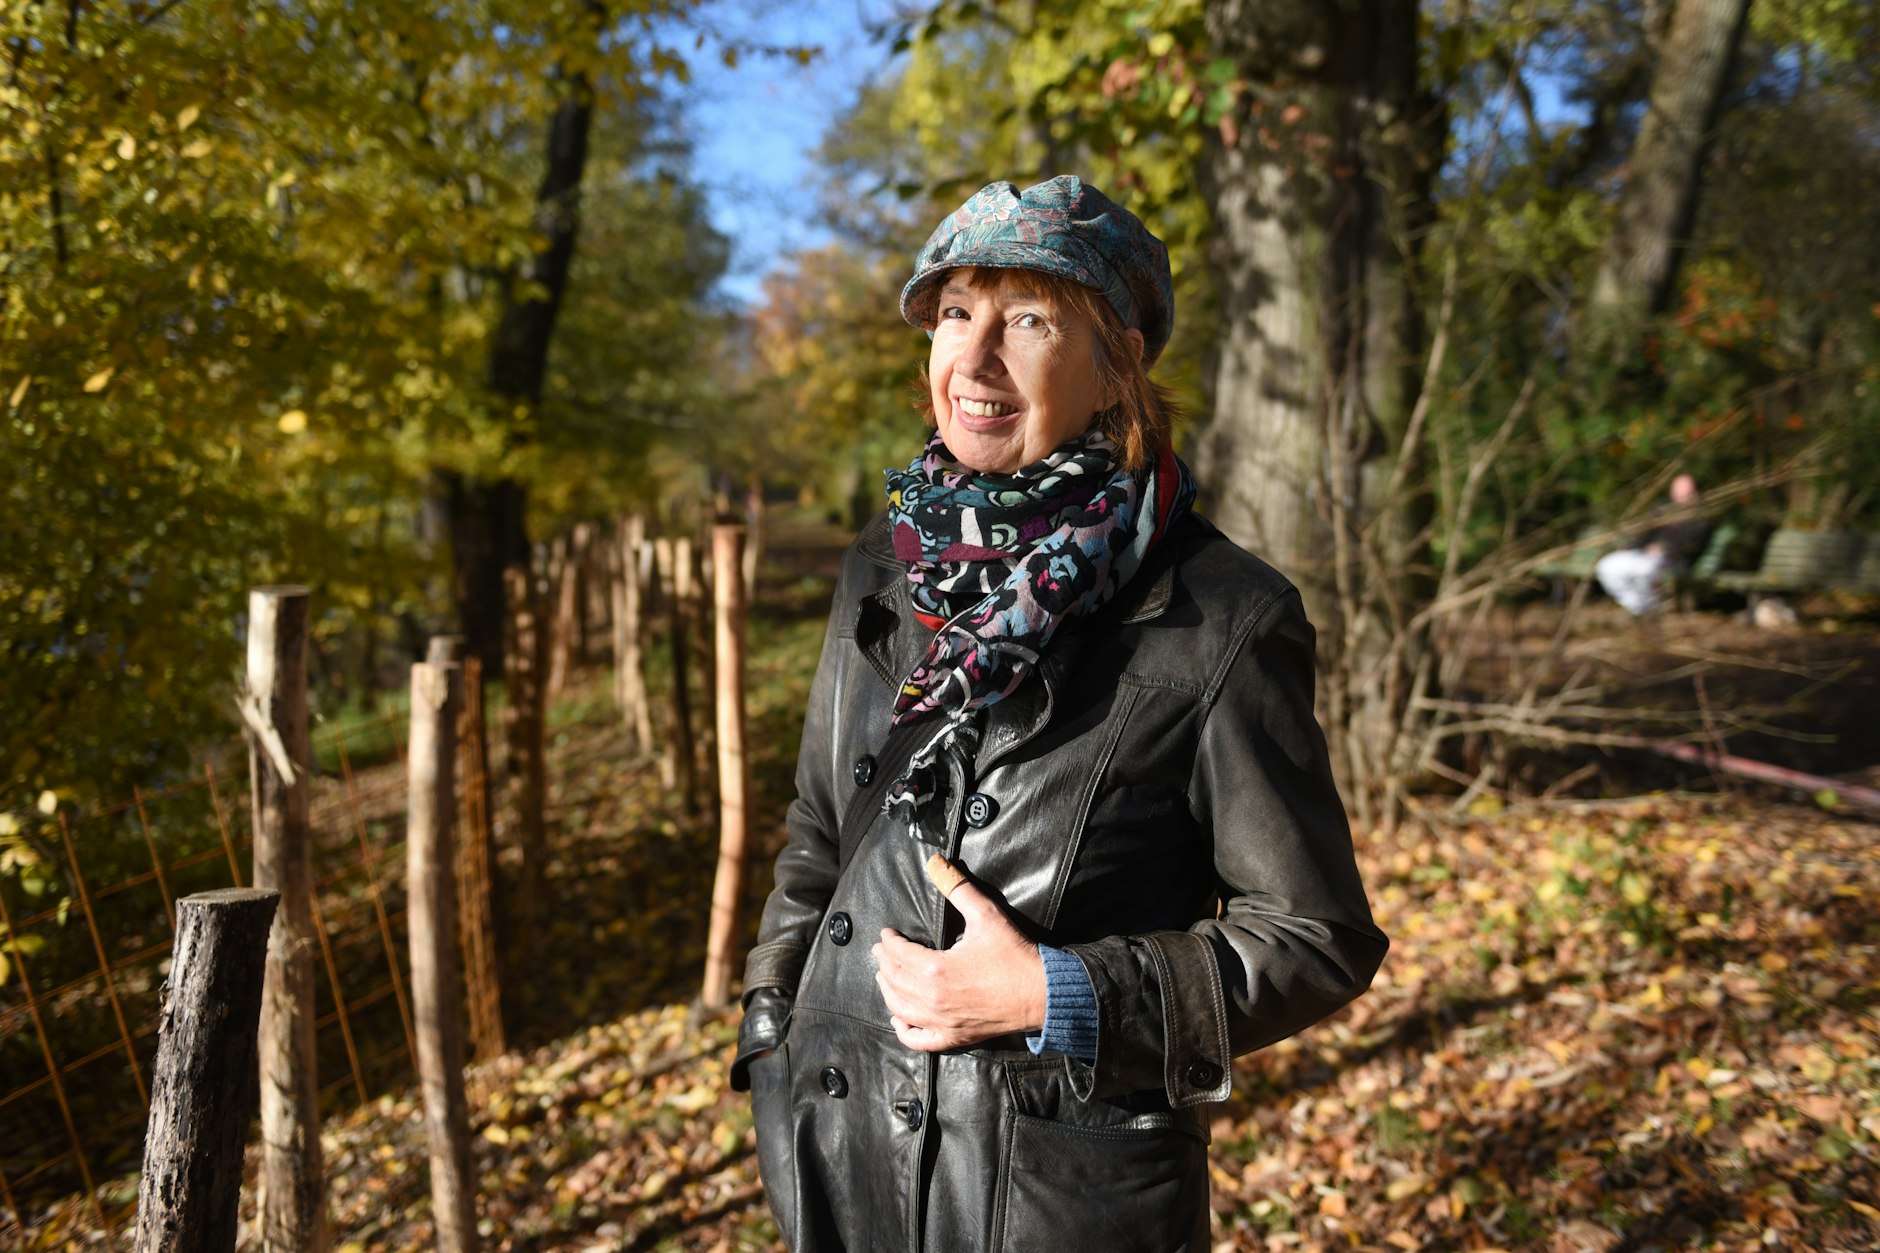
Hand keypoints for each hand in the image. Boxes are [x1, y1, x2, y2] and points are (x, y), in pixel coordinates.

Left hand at [872, 856, 1046, 1051]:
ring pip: (900, 1008)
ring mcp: (942, 1023)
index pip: (899, 954)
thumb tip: (936, 863)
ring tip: (884, 976)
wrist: (1040, 993)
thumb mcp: (985, 914)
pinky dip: (904, 1030)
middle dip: (884, 962)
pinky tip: (898, 1019)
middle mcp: (933, 999)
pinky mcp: (953, 1038)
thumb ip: (957, 887)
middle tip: (880, 950)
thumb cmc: (1014, 954)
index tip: (886, 933)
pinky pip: (918, 1040)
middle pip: (894, 980)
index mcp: (936, 969)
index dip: (889, 941)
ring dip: (887, 990)